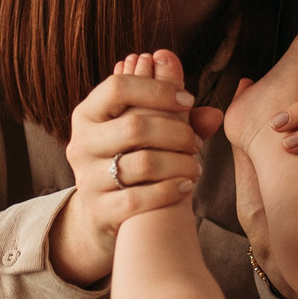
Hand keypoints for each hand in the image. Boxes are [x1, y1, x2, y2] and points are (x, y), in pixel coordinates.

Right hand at [51, 53, 212, 286]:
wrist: (103, 211)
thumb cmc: (131, 159)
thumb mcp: (145, 132)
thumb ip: (177, 118)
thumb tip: (216, 114)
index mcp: (88, 113)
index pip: (118, 87)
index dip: (157, 89)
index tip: (189, 100)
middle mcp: (81, 143)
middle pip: (135, 126)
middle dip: (176, 132)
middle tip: (196, 143)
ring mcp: (87, 178)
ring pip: (143, 164)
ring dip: (180, 163)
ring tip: (195, 166)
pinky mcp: (98, 209)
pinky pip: (139, 198)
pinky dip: (169, 190)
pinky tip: (186, 186)